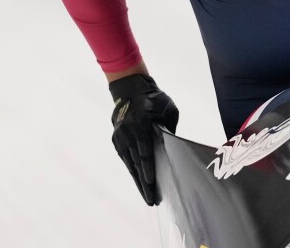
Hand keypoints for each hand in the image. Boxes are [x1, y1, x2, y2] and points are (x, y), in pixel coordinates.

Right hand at [109, 74, 178, 205]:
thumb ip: (169, 129)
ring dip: (138, 181)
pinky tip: (139, 183)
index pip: (144, 152)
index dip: (148, 169)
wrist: (130, 89)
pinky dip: (133, 171)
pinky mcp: (116, 140)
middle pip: (137, 164)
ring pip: (130, 164)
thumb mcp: (168, 110)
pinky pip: (126, 159)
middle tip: (151, 201)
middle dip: (145, 184)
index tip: (151, 183)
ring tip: (147, 197)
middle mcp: (127, 133)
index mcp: (141, 125)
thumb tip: (173, 148)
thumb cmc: (155, 99)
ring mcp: (120, 137)